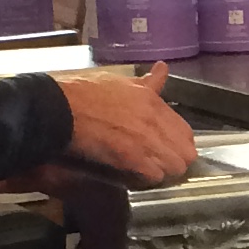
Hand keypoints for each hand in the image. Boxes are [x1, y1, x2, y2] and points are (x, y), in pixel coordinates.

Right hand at [56, 63, 200, 183]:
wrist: (62, 108)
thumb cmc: (85, 92)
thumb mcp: (121, 82)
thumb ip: (148, 81)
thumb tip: (162, 68)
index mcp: (153, 102)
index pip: (186, 132)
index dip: (180, 143)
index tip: (171, 147)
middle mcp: (154, 121)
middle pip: (186, 154)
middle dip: (176, 160)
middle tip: (162, 162)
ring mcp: (145, 141)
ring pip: (173, 168)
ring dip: (163, 171)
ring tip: (149, 170)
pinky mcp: (131, 158)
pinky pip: (154, 176)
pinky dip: (147, 179)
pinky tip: (136, 175)